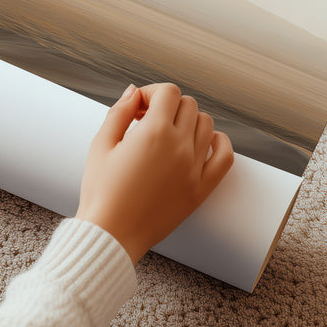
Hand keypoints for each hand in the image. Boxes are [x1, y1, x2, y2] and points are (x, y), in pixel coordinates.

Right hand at [74, 82, 234, 266]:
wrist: (112, 234)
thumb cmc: (101, 191)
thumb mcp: (100, 145)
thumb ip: (119, 112)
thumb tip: (134, 91)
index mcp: (153, 132)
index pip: (168, 92)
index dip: (151, 94)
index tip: (137, 110)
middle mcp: (179, 146)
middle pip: (188, 105)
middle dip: (167, 106)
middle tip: (147, 123)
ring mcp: (194, 168)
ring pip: (207, 124)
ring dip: (189, 121)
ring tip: (168, 135)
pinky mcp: (201, 189)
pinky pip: (225, 156)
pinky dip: (219, 142)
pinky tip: (201, 143)